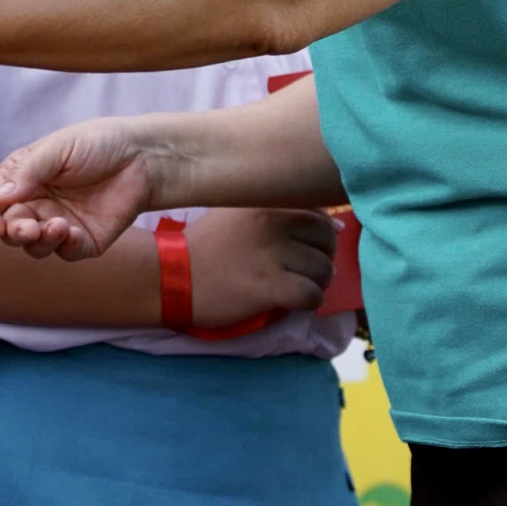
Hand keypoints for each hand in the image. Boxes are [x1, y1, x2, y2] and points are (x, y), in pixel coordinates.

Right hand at [0, 116, 161, 260]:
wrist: (143, 157)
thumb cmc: (98, 144)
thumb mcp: (59, 148)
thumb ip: (28, 172)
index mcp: (20, 179)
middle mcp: (35, 204)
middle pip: (7, 230)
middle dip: (13, 233)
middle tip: (28, 227)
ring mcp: (58, 224)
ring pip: (33, 247)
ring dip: (38, 242)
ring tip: (58, 226)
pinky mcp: (83, 240)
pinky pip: (65, 253)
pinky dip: (64, 247)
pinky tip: (72, 231)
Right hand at [186, 207, 336, 325]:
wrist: (171, 276)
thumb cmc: (204, 246)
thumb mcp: (238, 215)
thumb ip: (280, 214)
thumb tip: (335, 225)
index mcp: (266, 203)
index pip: (318, 216)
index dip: (320, 237)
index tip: (306, 249)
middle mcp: (272, 223)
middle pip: (326, 242)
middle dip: (323, 259)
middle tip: (303, 270)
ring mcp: (271, 255)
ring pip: (324, 271)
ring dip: (316, 283)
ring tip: (296, 287)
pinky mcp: (269, 286)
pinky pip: (311, 295)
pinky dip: (309, 302)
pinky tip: (291, 301)